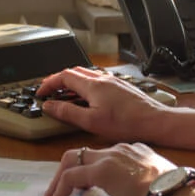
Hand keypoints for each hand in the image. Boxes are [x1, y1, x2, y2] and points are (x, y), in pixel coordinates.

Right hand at [37, 66, 166, 142]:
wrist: (154, 121)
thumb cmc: (126, 123)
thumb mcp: (91, 122)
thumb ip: (68, 112)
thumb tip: (50, 106)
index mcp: (93, 85)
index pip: (63, 76)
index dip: (48, 83)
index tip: (40, 92)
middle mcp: (102, 79)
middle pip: (73, 72)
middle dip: (58, 81)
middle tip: (49, 92)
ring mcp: (113, 81)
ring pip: (86, 76)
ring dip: (72, 83)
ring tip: (65, 96)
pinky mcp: (120, 87)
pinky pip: (97, 81)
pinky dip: (85, 86)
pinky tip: (87, 99)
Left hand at [44, 142, 176, 195]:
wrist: (177, 194)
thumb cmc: (174, 195)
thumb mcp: (159, 184)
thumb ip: (147, 184)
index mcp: (137, 151)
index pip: (105, 155)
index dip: (91, 169)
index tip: (85, 185)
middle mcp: (121, 149)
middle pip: (84, 153)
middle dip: (67, 169)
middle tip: (59, 187)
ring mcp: (111, 157)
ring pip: (73, 159)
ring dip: (59, 179)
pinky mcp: (102, 171)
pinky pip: (71, 178)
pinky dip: (60, 190)